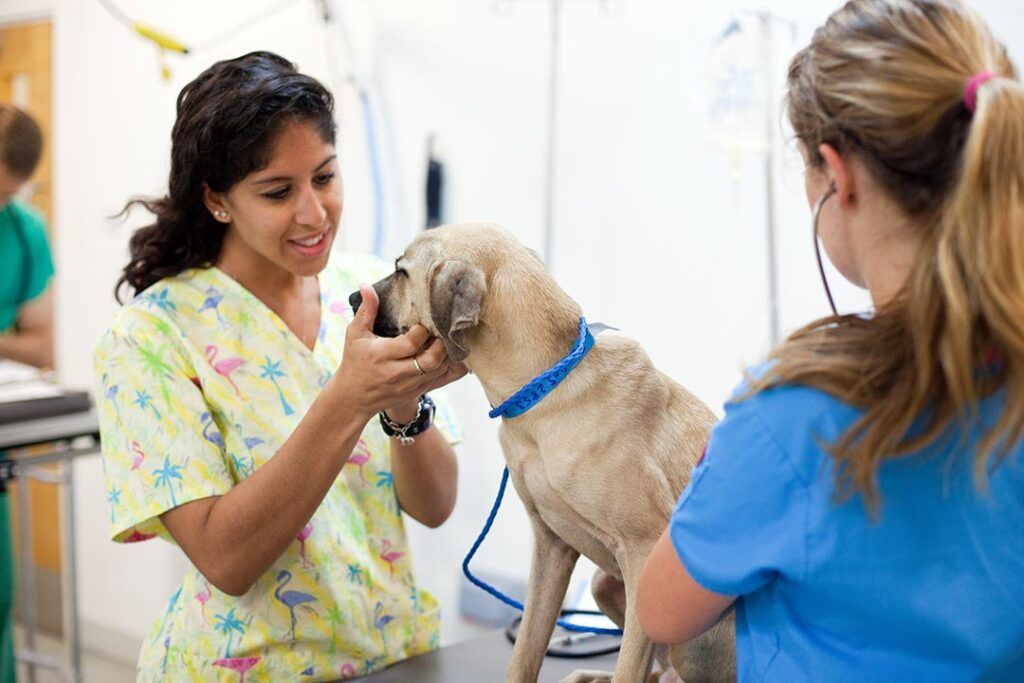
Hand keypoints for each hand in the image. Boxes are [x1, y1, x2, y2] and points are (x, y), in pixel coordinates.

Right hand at [331, 284, 467, 418]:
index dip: (422, 331)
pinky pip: (439, 380)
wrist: (352, 398)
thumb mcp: (355, 334)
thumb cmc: (354, 361)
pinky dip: (446, 366)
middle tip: (442, 331)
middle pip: (430, 360)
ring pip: (438, 371)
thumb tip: (366, 285)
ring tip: (444, 340)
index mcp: (382, 355)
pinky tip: (446, 354)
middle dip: (441, 345)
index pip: (411, 343)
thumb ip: (366, 310)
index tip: (423, 323)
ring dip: (445, 355)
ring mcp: (407, 386)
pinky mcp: (414, 393)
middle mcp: (396, 373)